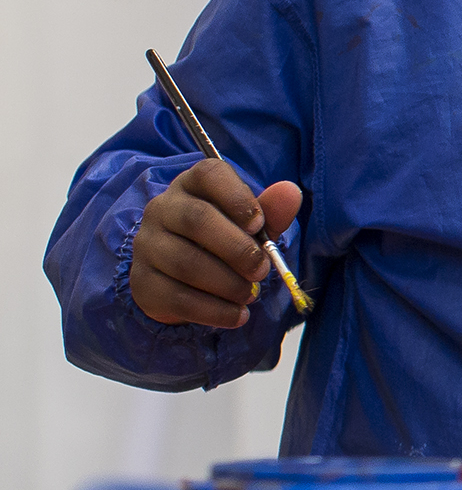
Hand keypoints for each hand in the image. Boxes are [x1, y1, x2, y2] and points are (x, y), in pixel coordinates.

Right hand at [131, 159, 302, 328]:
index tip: (259, 224)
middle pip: (197, 220)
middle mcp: (162, 209)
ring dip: (228, 284)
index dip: (238, 198)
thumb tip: (290, 192)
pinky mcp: (143, 282)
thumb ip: (271, 210)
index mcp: (192, 185)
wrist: (187, 279)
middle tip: (262, 270)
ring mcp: (147, 246)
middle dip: (238, 249)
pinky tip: (237, 315)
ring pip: (186, 263)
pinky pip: (177, 298)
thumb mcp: (252, 224)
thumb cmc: (226, 239)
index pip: (209, 175)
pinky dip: (214, 311)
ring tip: (250, 294)